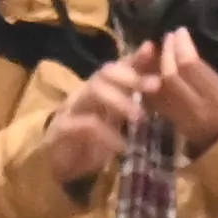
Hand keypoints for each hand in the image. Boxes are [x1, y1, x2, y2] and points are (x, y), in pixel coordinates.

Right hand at [40, 53, 150, 193]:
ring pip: (94, 92)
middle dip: (131, 77)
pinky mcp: (62, 129)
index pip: (116, 68)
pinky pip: (85, 125)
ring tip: (140, 117)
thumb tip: (160, 86)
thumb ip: (131, 103)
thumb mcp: (115, 122)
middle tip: (155, 85)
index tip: (152, 50)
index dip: (134, 58)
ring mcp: (71, 109)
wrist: (57, 167)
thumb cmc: (90, 143)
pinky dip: (107, 134)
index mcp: (98, 90)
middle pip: (104, 74)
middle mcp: (84, 93)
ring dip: (120, 102)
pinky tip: (123, 146)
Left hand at [146, 22, 217, 151]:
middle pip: (169, 75)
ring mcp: (185, 120)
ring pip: (157, 88)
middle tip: (169, 37)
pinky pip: (155, 101)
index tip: (180, 31)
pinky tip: (157, 70)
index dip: (180, 43)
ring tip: (161, 50)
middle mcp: (199, 109)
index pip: (189, 64)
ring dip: (155, 66)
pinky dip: (152, 83)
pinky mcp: (176, 125)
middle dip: (166, 51)